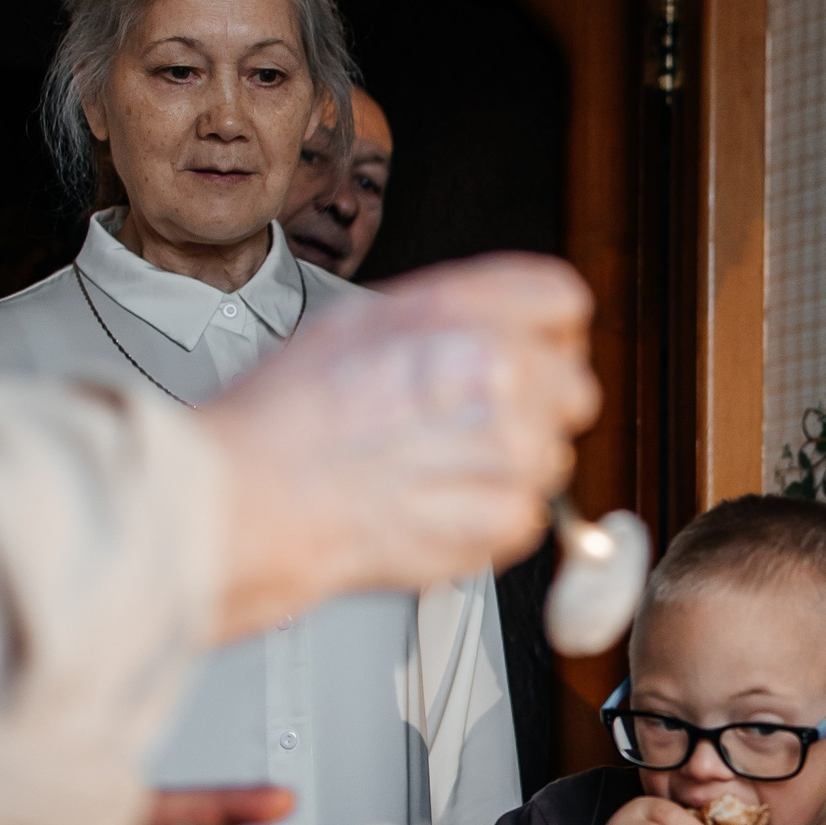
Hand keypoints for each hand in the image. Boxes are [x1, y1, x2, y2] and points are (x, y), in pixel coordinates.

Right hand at [203, 254, 598, 639]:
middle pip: (573, 387)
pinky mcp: (503, 516)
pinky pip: (528, 515)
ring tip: (433, 471)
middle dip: (532, 407)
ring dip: (506, 469)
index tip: (524, 355)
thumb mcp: (359, 321)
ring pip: (552, 457)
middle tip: (468, 427)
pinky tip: (433, 507)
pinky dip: (488, 521)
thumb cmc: (287, 418)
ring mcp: (508, 447)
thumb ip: (446, 316)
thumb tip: (493, 324)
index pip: (564, 303)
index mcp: (462, 310)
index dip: (544, 334)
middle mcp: (495, 369)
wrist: (251, 500)